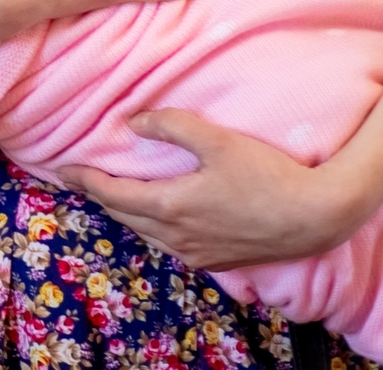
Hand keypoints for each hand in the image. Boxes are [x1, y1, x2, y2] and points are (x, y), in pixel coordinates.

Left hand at [61, 109, 369, 268]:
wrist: (318, 217)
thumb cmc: (268, 175)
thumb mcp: (217, 140)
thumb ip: (170, 125)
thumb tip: (131, 121)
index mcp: (169, 207)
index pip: (111, 195)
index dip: (84, 180)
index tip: (64, 169)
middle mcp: (178, 237)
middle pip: (124, 216)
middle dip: (100, 197)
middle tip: (82, 180)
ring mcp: (199, 254)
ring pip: (147, 233)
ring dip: (126, 214)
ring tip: (113, 195)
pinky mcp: (220, 262)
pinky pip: (172, 245)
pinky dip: (154, 228)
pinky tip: (160, 218)